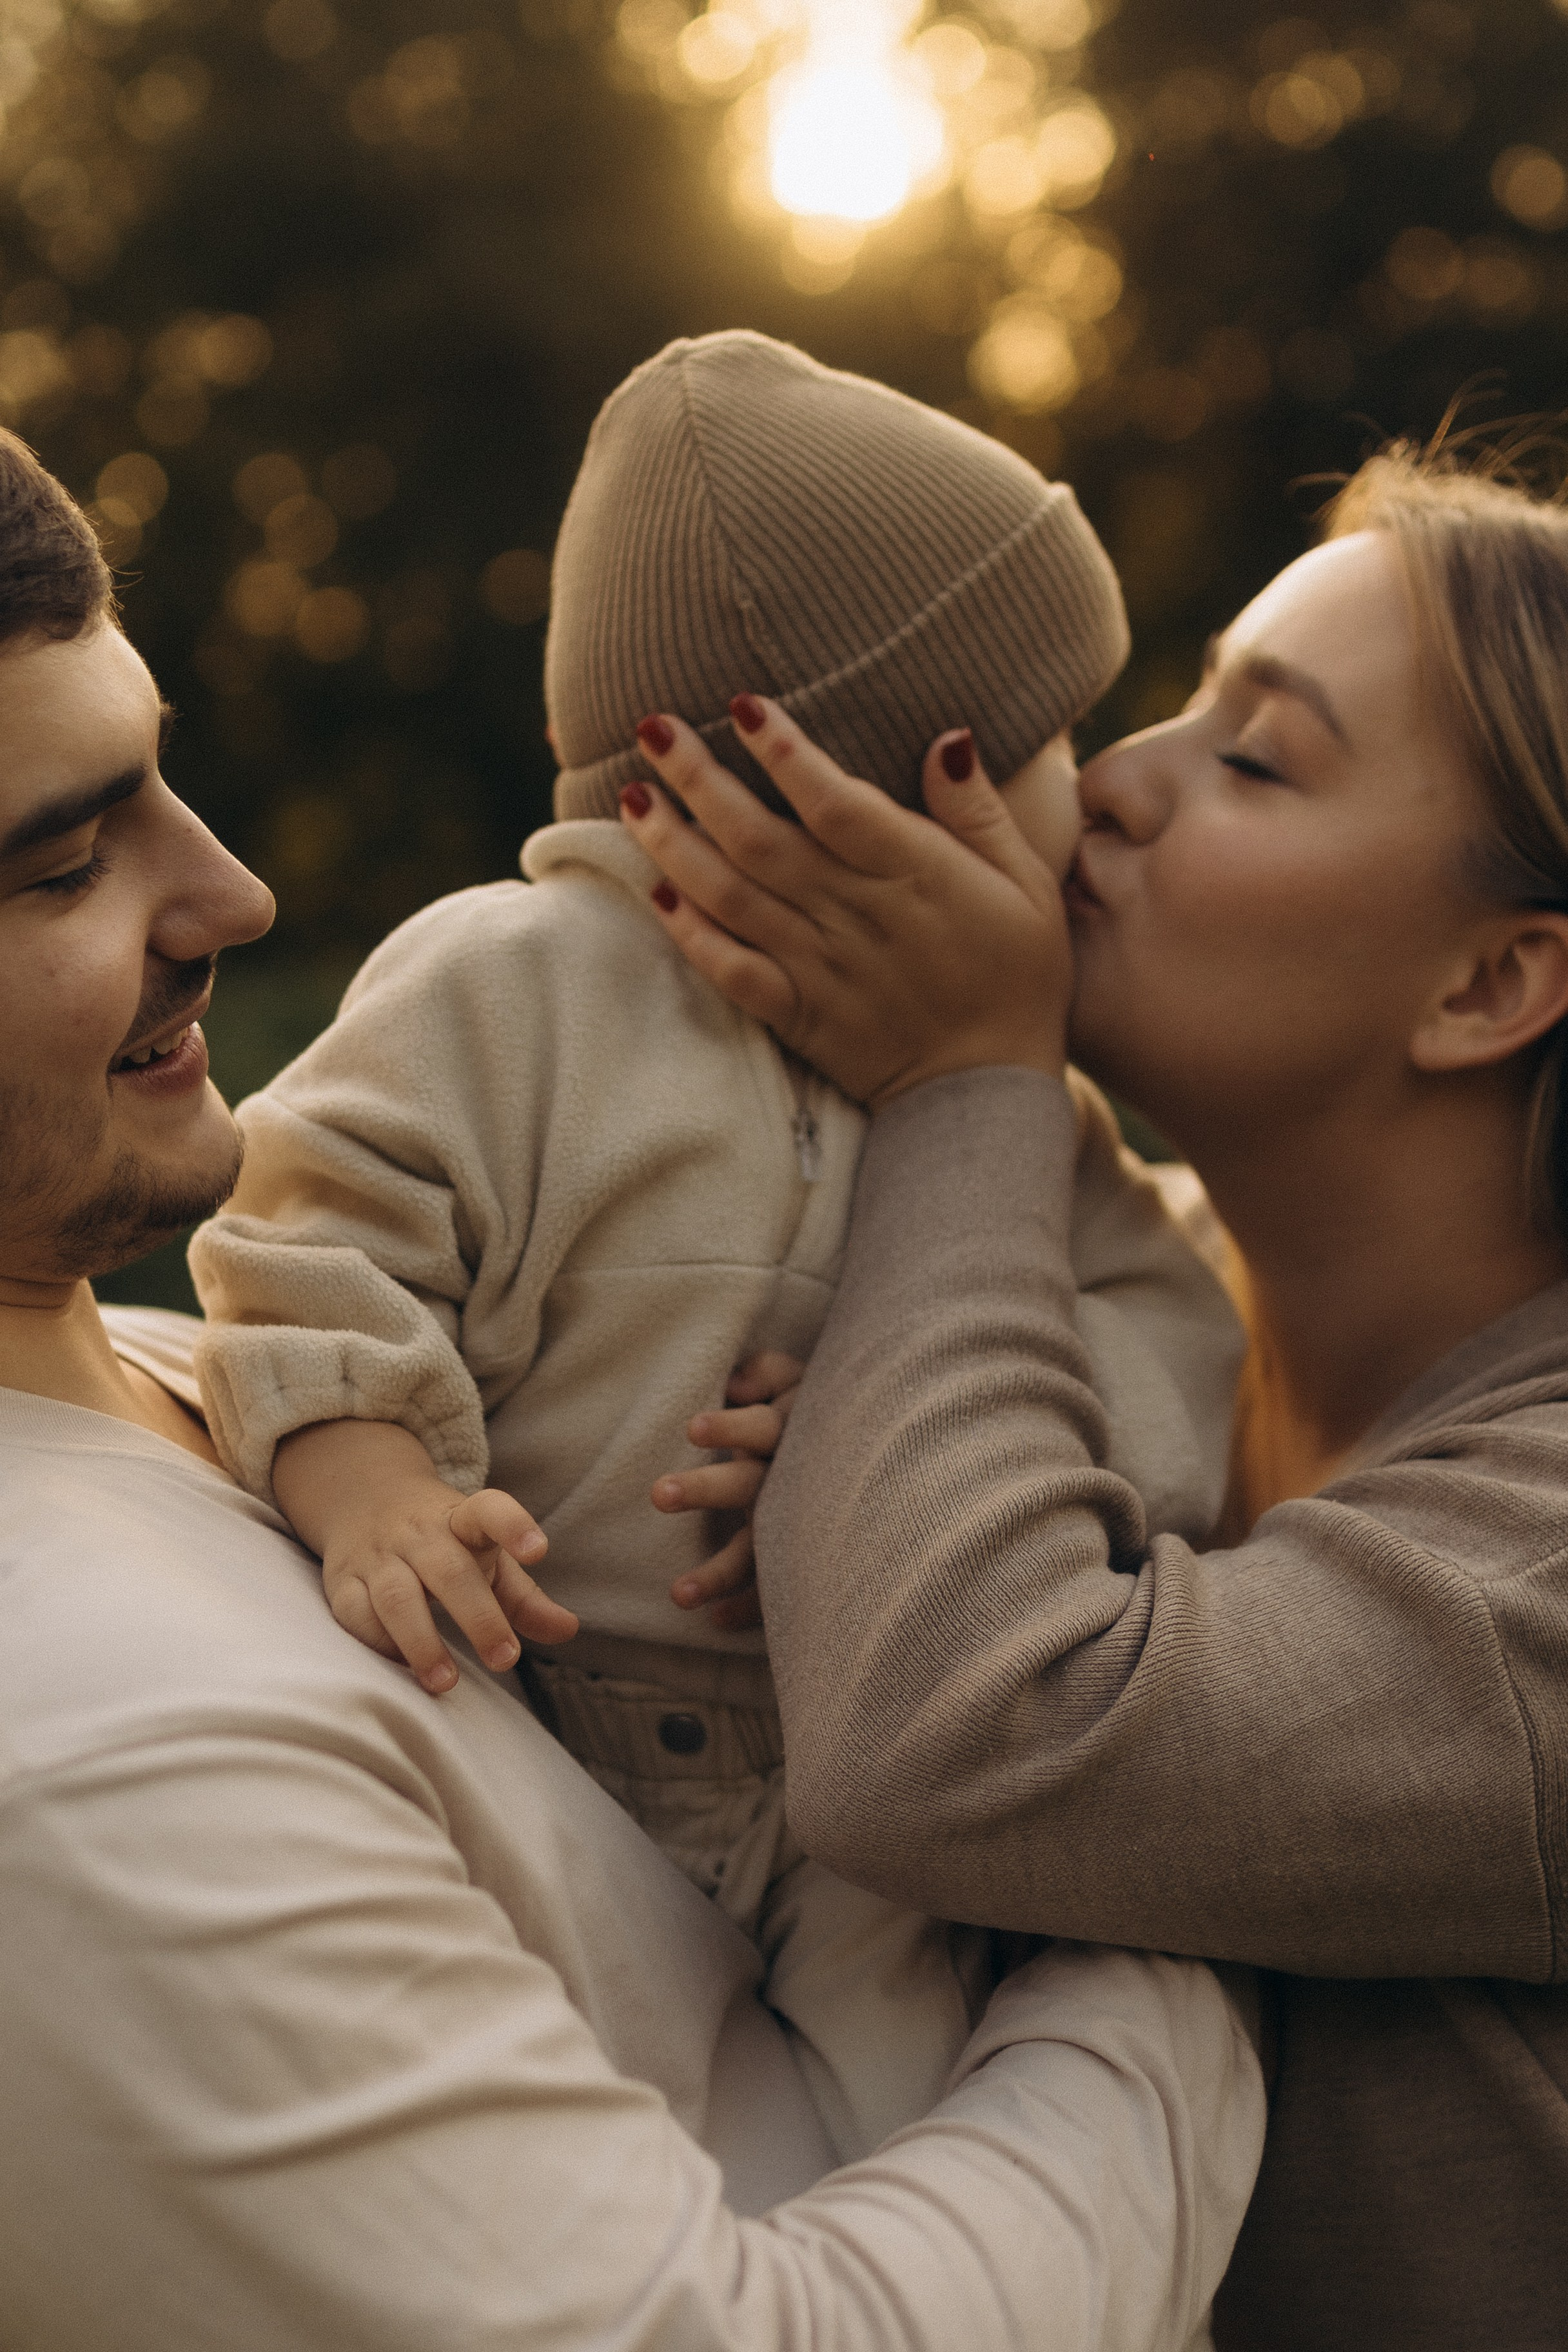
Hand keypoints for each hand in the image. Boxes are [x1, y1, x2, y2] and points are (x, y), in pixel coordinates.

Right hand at [274, 1419, 577, 1696]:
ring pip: (395, 1595)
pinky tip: (402, 1667)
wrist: (363, 1498)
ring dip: (420, 1642)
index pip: (489, 1511)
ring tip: (446, 1683)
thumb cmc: (444, 1542)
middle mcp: (419, 1533)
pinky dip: (377, 1642)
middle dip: (478, 1617)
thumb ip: (525, 1598)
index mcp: (462, 1520)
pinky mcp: (342, 1580)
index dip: (514, 1526)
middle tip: (505, 1660)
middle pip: (448, 1570)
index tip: (539, 1551)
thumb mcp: (487, 1556)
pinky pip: (354, 1612)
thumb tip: (568, 1630)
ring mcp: (378, 1555)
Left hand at [620, 700, 1070, 1108]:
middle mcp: (856, 915)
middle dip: (701, 779)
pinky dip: (691, 935)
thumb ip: (977, 811)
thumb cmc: (1017, 977)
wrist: (987, 1094)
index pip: (835, 802)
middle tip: (653, 728)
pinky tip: (655, 895)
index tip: (742, 704)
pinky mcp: (796, 1014)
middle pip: (762, 838)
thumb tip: (947, 738)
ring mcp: (820, 967)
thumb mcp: (1026, 885)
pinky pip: (731, 971)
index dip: (785, 752)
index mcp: (914, 874)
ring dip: (676, 845)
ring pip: (733, 896)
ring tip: (633, 797)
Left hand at [651, 1351, 803, 1632]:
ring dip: (720, 1572)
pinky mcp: (805, 1554)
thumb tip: (734, 1385)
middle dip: (706, 1489)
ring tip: (678, 1597)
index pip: (759, 1426)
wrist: (888, 1453)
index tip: (690, 1429)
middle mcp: (793, 1478)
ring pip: (761, 1547)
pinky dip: (750, 1605)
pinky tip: (717, 1622)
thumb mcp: (800, 1380)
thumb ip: (766, 1374)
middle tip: (658, 1494)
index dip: (729, 1428)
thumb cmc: (819, 1410)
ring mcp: (799, 1520)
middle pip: (749, 1484)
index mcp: (791, 1430)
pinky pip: (777, 1586)